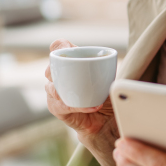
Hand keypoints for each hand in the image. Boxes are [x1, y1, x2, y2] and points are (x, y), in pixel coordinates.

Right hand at [45, 39, 118, 165]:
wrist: (106, 119)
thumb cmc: (106, 93)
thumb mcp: (110, 77)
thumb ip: (111, 68)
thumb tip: (115, 61)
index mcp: (71, 62)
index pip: (59, 47)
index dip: (60, 46)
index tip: (67, 47)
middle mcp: (59, 76)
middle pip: (50, 68)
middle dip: (56, 69)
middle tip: (71, 73)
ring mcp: (55, 92)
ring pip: (50, 87)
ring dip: (64, 89)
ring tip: (81, 93)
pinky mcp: (57, 108)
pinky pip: (61, 106)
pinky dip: (78, 106)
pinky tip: (93, 106)